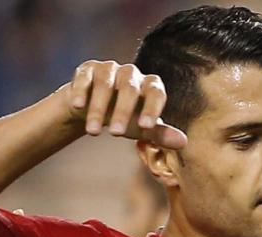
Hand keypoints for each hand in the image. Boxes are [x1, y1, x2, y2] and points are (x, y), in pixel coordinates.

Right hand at [64, 60, 187, 148]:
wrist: (91, 109)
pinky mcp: (87, 70)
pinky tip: (78, 107)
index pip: (156, 92)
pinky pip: (85, 78)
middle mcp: (130, 73)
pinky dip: (81, 91)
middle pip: (129, 88)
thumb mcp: (140, 128)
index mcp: (149, 85)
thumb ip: (160, 134)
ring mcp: (108, 69)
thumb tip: (183, 142)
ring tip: (94, 132)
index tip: (145, 127)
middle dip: (122, 112)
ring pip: (105, 84)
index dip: (152, 108)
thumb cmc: (121, 118)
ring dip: (98, 108)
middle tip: (115, 135)